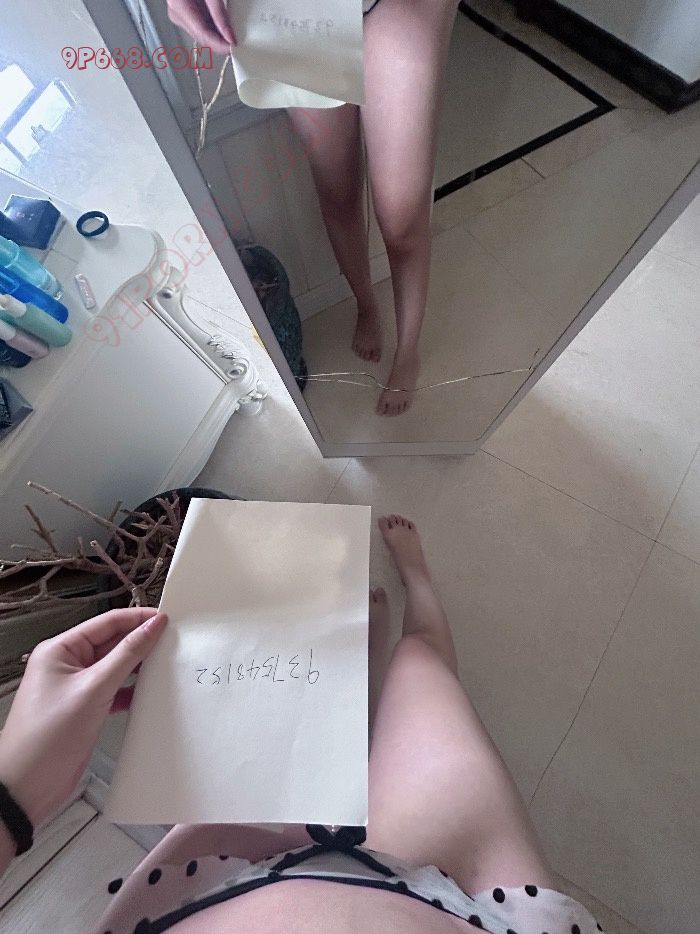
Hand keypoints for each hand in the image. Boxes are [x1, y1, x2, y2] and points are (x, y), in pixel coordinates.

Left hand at [0, 608, 166, 827]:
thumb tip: (150, 628)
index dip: (137, 618)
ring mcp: (77, 688)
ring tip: (162, 666)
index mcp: (60, 650)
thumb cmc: (43, 739)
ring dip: (138, 667)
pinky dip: (131, 691)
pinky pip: (115, 690)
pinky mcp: (86, 709)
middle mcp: (67, 665)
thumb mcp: (93, 688)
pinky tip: (146, 694)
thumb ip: (126, 655)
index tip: (165, 620)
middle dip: (140, 642)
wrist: (28, 786)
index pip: (107, 622)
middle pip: (112, 642)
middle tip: (170, 642)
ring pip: (116, 667)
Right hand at [166, 0, 235, 53]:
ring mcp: (179, 13)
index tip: (234, 47)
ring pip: (201, 33)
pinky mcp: (185, 12)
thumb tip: (230, 37)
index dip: (219, 44)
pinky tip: (224, 27)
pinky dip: (214, 27)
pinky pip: (201, 25)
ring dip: (218, 35)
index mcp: (178, 5)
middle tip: (238, 43)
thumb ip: (219, 13)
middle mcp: (176, 13)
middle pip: (201, 36)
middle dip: (219, 41)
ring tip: (233, 34)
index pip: (201, 33)